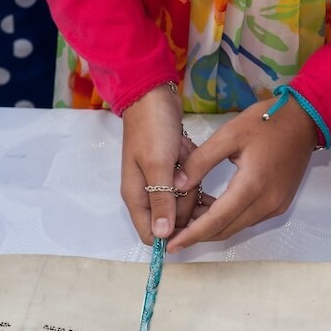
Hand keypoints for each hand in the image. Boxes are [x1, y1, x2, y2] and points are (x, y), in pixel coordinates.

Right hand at [121, 84, 198, 242]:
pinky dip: (194, 174)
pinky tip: (190, 156)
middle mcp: (147, 194)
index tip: (192, 222)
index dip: (171, 235)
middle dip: (186, 204)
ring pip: (183, 203)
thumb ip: (160, 200)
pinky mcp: (173, 171)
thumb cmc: (151, 128)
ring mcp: (160, 182)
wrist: (152, 94)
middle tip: (187, 179)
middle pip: (172, 220)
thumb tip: (162, 236)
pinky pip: (189, 185)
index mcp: (136, 197)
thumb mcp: (157, 164)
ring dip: (191, 187)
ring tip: (188, 163)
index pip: (150, 235)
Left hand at [165, 96, 318, 253]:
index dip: (192, 234)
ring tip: (186, 216)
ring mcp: (275, 206)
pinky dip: (227, 218)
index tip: (171, 245)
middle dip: (198, 234)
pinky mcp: (279, 204)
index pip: (217, 220)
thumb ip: (201, 161)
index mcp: (253, 185)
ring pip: (236, 226)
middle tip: (172, 233)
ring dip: (212, 226)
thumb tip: (177, 186)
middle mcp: (267, 203)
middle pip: (226, 230)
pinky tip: (210, 206)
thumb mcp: (229, 134)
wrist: (305, 120)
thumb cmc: (267, 121)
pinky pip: (247, 219)